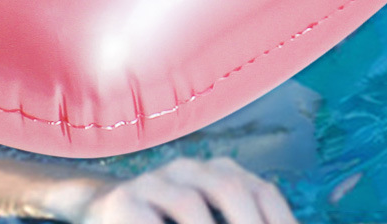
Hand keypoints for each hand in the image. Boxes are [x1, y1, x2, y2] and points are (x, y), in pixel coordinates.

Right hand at [77, 157, 296, 223]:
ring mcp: (154, 181)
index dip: (281, 221)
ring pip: (189, 203)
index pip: (262, 192)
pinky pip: (147, 219)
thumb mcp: (209, 218)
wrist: (105, 211)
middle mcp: (188, 168)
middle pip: (229, 188)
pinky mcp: (124, 201)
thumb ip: (238, 216)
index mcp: (218, 171)